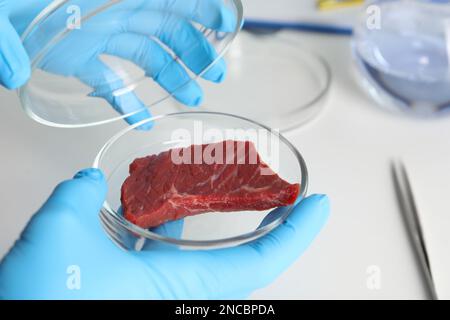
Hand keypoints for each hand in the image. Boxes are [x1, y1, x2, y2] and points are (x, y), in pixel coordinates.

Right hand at [0, 168, 329, 298]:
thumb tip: (89, 180)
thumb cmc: (46, 300)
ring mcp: (164, 292)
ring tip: (227, 187)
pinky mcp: (142, 289)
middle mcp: (181, 295)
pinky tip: (164, 203)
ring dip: (221, 221)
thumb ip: (78, 196)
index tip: (321, 205)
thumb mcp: (59, 235)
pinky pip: (175, 255)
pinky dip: (177, 227)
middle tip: (284, 194)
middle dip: (272, 225)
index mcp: (181, 288)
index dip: (297, 233)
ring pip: (209, 254)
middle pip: (246, 258)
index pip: (260, 262)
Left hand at [1, 0, 236, 124]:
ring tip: (192, 98)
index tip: (226, 22)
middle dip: (193, 49)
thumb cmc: (1, 1)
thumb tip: (14, 72)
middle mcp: (106, 12)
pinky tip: (142, 118)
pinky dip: (126, 99)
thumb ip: (10, 38)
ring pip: (145, 53)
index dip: (200, 6)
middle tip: (215, 74)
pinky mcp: (76, 57)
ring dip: (171, 75)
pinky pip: (110, 79)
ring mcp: (93, 35)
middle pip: (163, 26)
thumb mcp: (1, 8)